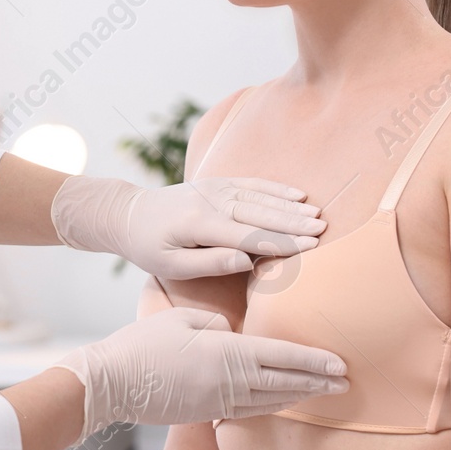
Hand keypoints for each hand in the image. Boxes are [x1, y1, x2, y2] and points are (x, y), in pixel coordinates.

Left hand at [50, 174, 326, 277]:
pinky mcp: (215, 184)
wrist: (129, 214)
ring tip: (316, 214)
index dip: (279, 240)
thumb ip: (209, 263)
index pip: (247, 233)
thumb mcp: (171, 265)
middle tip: (322, 229)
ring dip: (289, 205)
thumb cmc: (149, 248)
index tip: (308, 246)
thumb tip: (246, 260)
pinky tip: (296, 195)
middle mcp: (209, 201)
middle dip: (292, 221)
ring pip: (258, 196)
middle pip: (258, 212)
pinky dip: (274, 188)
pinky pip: (249, 184)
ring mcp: (213, 189)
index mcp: (198, 224)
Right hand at [51, 306, 347, 440]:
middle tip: (344, 382)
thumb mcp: (181, 319)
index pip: (280, 356)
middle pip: (283, 383)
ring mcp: (218, 402)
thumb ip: (214, 323)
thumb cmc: (141, 344)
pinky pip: (249, 410)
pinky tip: (281, 401)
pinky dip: (271, 405)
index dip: (313, 361)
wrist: (111, 384)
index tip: (339, 364)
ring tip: (321, 391)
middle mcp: (228, 382)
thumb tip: (232, 332)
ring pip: (269, 400)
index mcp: (225, 352)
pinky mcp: (206, 413)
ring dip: (298, 396)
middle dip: (316, 383)